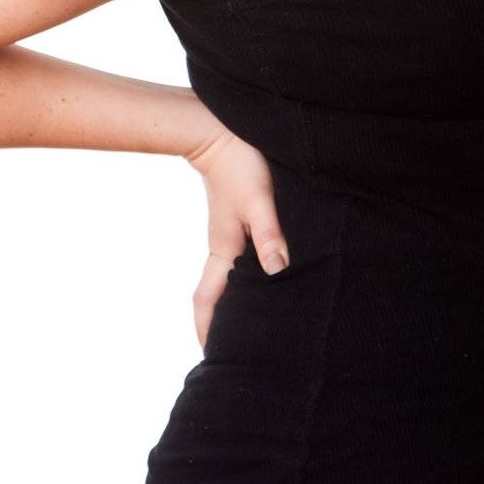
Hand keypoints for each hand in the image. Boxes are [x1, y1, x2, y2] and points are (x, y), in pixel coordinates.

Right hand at [183, 126, 289, 348]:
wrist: (219, 128)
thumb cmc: (240, 161)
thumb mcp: (259, 198)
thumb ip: (269, 233)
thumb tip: (277, 270)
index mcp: (224, 249)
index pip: (207, 299)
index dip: (206, 329)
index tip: (209, 355)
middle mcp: (223, 245)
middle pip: (216, 293)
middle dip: (220, 322)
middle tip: (236, 348)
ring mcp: (228, 232)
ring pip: (228, 276)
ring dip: (234, 300)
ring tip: (251, 321)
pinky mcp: (236, 218)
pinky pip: (238, 257)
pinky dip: (244, 276)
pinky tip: (263, 275)